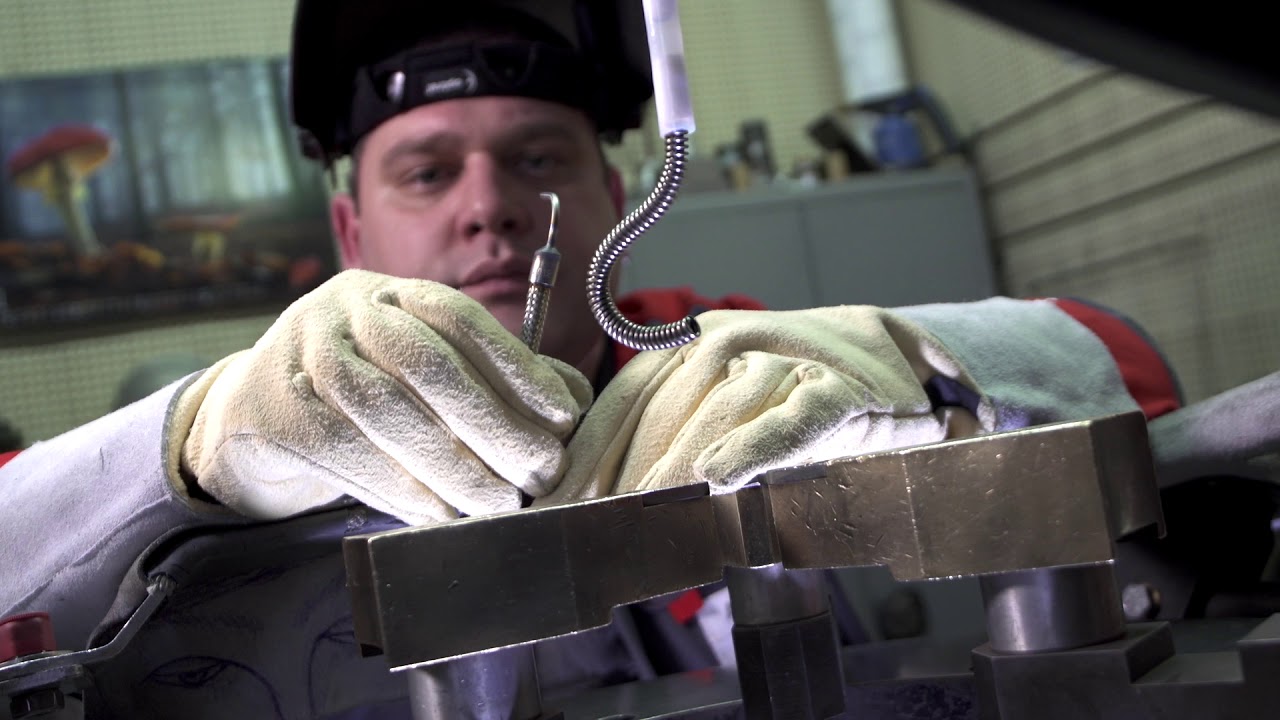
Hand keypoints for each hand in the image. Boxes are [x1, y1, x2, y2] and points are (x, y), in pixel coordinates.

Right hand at [170, 269, 591, 523]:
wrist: (257, 411)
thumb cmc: (367, 391)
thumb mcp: (425, 368)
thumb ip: (494, 377)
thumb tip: (572, 403)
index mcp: (395, 293)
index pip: (460, 318)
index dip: (517, 365)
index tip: (564, 413)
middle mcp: (347, 311)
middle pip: (426, 362)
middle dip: (494, 422)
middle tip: (540, 471)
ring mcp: (304, 355)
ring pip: (385, 409)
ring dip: (452, 465)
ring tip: (498, 503)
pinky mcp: (276, 409)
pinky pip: (346, 451)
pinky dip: (401, 489)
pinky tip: (442, 515)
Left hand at [544, 306, 987, 502]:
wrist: (887, 357)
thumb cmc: (789, 391)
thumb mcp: (723, 400)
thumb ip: (668, 433)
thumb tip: (596, 494)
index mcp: (691, 343)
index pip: (627, 397)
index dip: (590, 450)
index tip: (558, 500)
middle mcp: (730, 341)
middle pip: (663, 409)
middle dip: (622, 472)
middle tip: (590, 524)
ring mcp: (784, 360)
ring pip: (717, 413)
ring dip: (673, 467)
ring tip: (640, 514)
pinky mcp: (835, 390)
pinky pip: (788, 419)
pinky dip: (753, 445)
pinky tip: (719, 476)